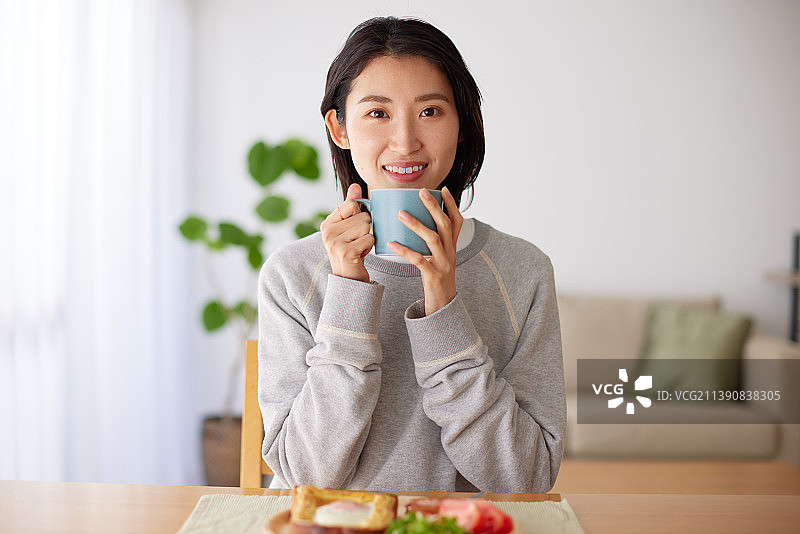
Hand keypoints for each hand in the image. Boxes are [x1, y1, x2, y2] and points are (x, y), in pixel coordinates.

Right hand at [320, 183, 373, 283]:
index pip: (351, 204)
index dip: (360, 215)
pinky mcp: (346, 252)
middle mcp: (327, 232)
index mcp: (327, 224)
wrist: (349, 280)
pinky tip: (361, 255)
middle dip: (366, 229)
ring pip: (367, 227)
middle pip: (362, 216)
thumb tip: (355, 186)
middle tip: (357, 242)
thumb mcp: (348, 228)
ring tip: (359, 248)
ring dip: (368, 238)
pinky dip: (370, 246)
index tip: (354, 229)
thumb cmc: (351, 251)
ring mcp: (335, 242)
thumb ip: (350, 206)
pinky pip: (370, 238)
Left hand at [387, 186, 463, 314]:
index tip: (443, 189)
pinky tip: (391, 243)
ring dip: (417, 224)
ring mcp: (443, 264)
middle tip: (421, 192)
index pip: (457, 221)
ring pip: (432, 239)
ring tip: (401, 214)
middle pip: (445, 224)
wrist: (443, 307)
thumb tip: (417, 224)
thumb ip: (433, 243)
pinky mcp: (433, 275)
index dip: (452, 205)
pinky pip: (418, 260)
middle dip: (434, 206)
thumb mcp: (440, 259)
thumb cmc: (437, 280)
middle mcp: (450, 252)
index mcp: (452, 247)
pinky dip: (404, 250)